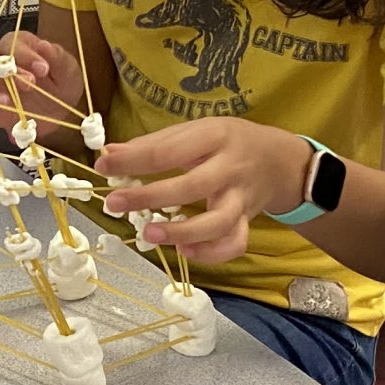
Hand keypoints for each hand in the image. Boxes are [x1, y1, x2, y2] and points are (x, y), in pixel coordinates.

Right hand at [0, 29, 87, 148]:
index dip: (24, 54)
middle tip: (29, 86)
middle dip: (3, 72)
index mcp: (19, 47)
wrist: (60, 109)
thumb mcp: (68, 69)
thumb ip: (57, 58)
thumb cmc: (62, 81)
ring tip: (4, 104)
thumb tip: (45, 46)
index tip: (43, 69)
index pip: (11, 43)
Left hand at [95, 118, 312, 264]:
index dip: (133, 159)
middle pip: (192, 186)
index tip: (103, 165)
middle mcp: (230, 168)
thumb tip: (110, 153)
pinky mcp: (248, 221)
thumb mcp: (196, 131)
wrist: (280, 159)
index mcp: (213, 137)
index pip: (169, 150)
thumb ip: (155, 144)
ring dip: (182, 232)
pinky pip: (235, 243)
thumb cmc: (226, 143)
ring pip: (218, 222)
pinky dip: (211, 253)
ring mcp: (241, 198)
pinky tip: (184, 251)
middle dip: (150, 197)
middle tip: (114, 204)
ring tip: (149, 234)